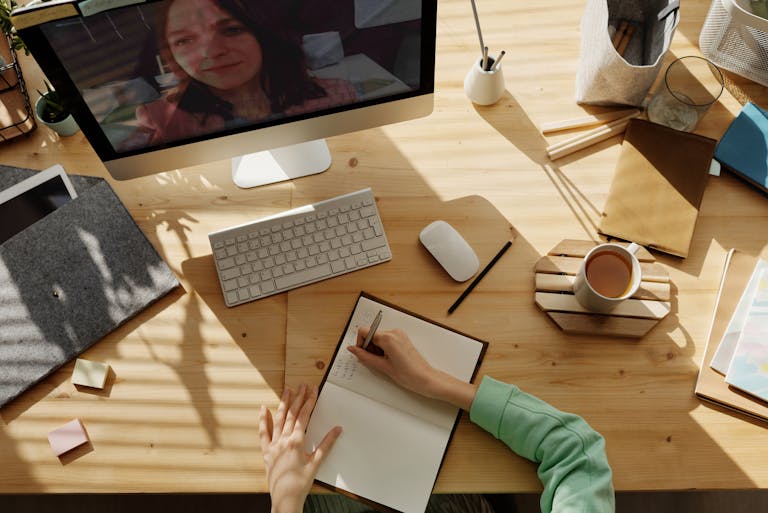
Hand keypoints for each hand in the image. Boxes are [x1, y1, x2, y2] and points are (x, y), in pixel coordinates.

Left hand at [259, 384, 341, 512]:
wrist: (285, 498)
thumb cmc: (301, 483)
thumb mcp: (316, 463)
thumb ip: (326, 444)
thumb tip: (337, 429)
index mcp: (296, 442)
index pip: (304, 416)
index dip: (309, 401)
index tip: (313, 390)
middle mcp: (283, 440)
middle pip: (292, 414)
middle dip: (298, 398)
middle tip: (302, 385)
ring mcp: (273, 445)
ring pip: (278, 419)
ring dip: (284, 403)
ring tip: (287, 390)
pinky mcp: (266, 452)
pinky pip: (263, 433)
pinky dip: (263, 420)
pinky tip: (263, 408)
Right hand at [350, 327, 436, 395]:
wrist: (425, 378)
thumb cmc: (409, 374)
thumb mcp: (382, 366)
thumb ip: (364, 356)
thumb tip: (353, 349)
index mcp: (388, 337)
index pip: (364, 331)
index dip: (360, 343)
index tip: (362, 353)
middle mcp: (394, 332)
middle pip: (371, 334)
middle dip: (369, 347)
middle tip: (376, 361)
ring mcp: (399, 334)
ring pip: (378, 337)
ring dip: (376, 348)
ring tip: (384, 362)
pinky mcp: (402, 338)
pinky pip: (386, 339)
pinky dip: (383, 348)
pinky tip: (389, 359)